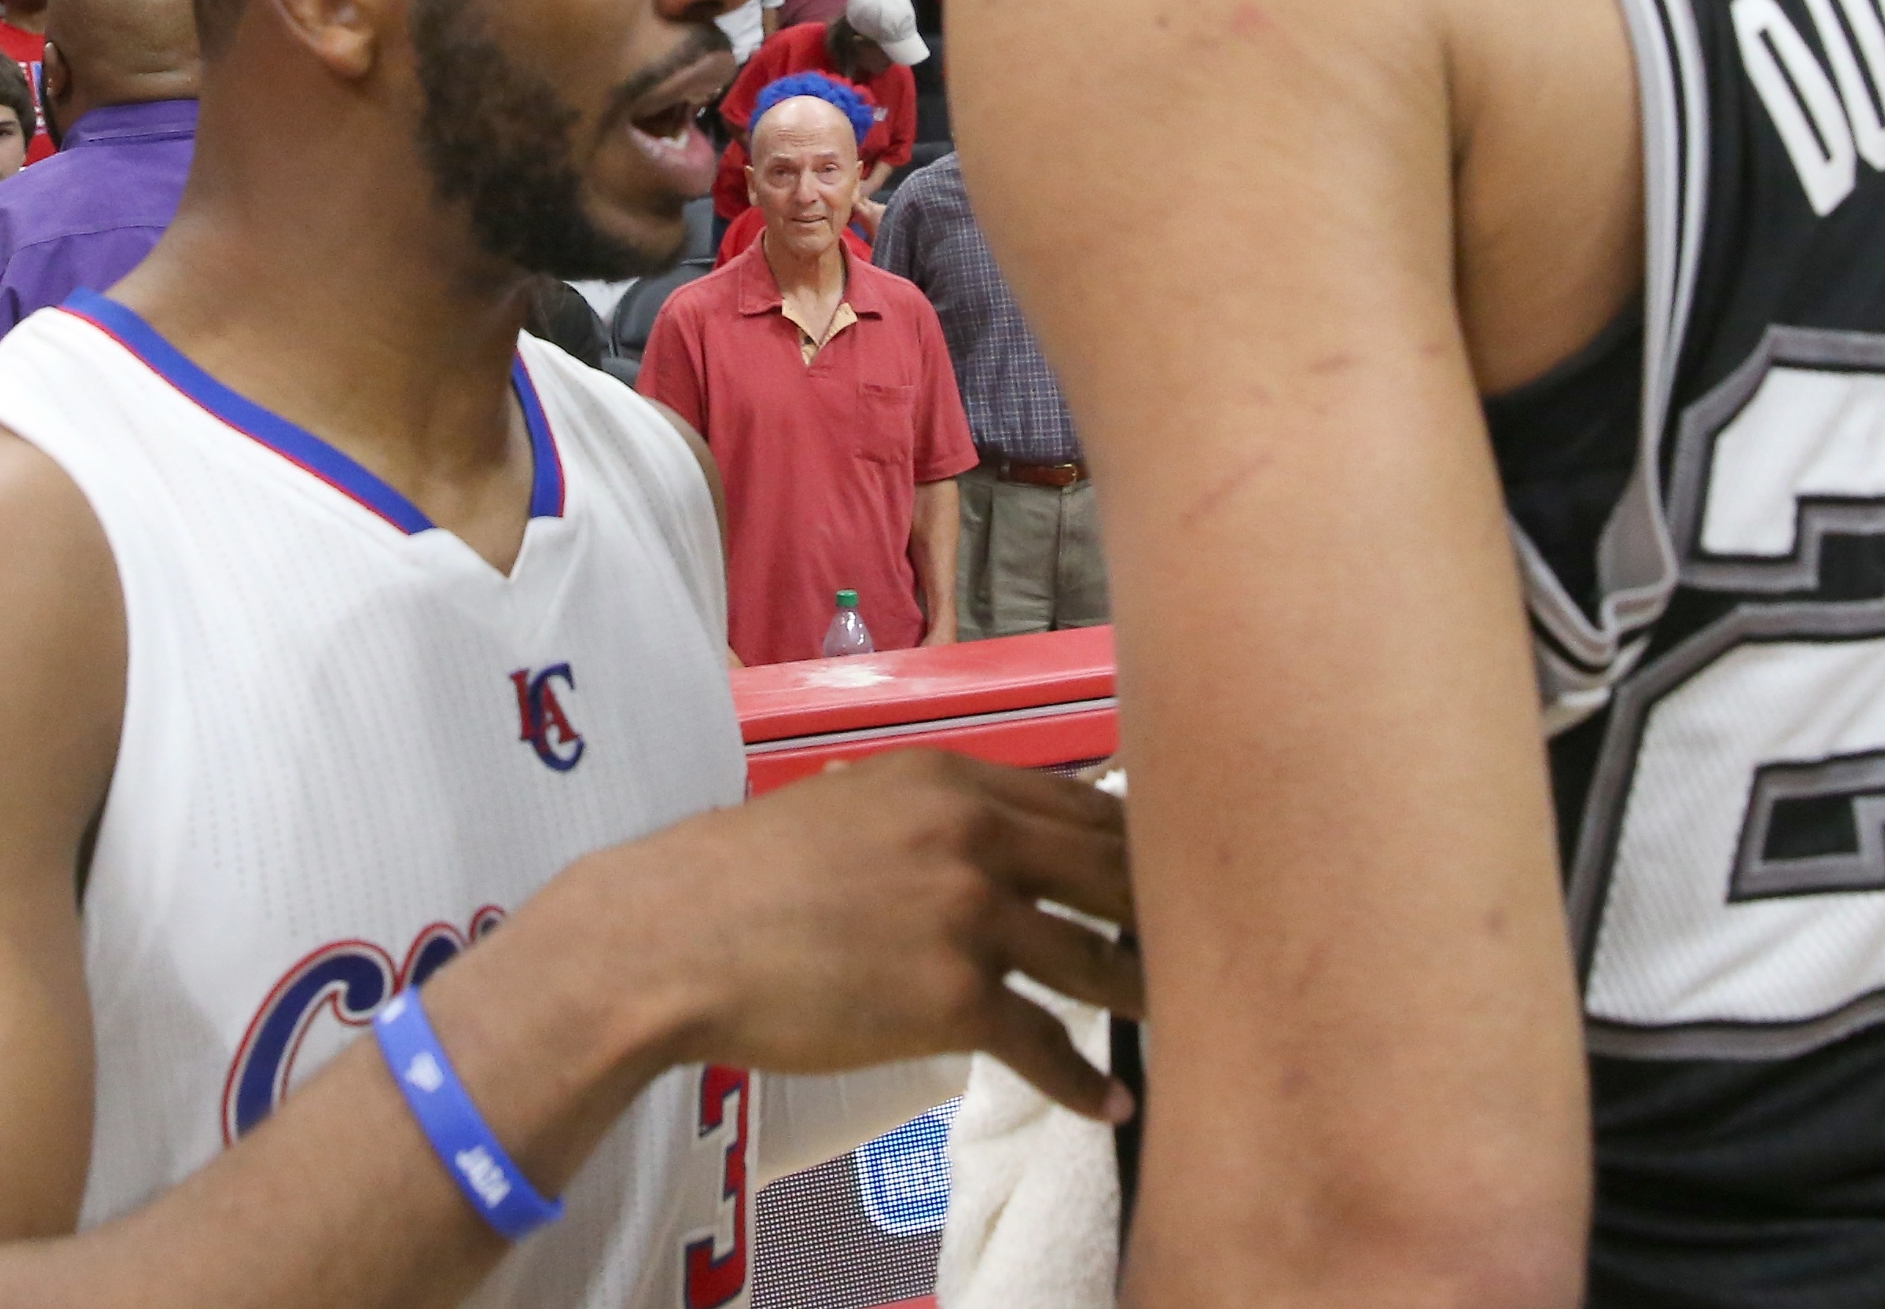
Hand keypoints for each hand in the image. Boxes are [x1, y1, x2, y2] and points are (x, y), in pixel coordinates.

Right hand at [553, 747, 1139, 1119]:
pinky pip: (1046, 1044)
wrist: (677, 936)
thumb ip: (930, 815)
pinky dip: (1084, 1082)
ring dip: (1143, 997)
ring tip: (1182, 1025)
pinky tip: (1112, 1105)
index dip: (1139, 843)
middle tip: (1207, 947)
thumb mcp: (854, 804)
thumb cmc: (749, 877)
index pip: (1083, 805)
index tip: (1174, 873)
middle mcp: (974, 835)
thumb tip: (982, 841)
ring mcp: (968, 916)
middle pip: (1112, 871)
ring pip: (1095, 958)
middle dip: (1164, 912)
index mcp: (953, 779)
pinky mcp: (952, 998)